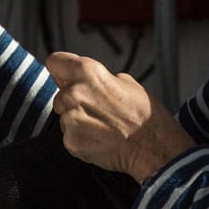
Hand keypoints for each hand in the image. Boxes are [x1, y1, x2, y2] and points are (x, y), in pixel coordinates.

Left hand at [45, 51, 195, 183]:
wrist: (153, 147)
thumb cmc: (143, 114)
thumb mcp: (126, 83)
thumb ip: (100, 78)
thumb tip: (86, 80)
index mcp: (87, 72)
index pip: (55, 61)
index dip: (61, 70)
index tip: (64, 77)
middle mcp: (74, 93)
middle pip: (60, 94)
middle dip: (73, 101)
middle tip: (97, 110)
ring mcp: (70, 118)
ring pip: (64, 117)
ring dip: (77, 121)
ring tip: (102, 126)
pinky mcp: (71, 141)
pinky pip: (69, 136)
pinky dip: (81, 139)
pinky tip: (100, 139)